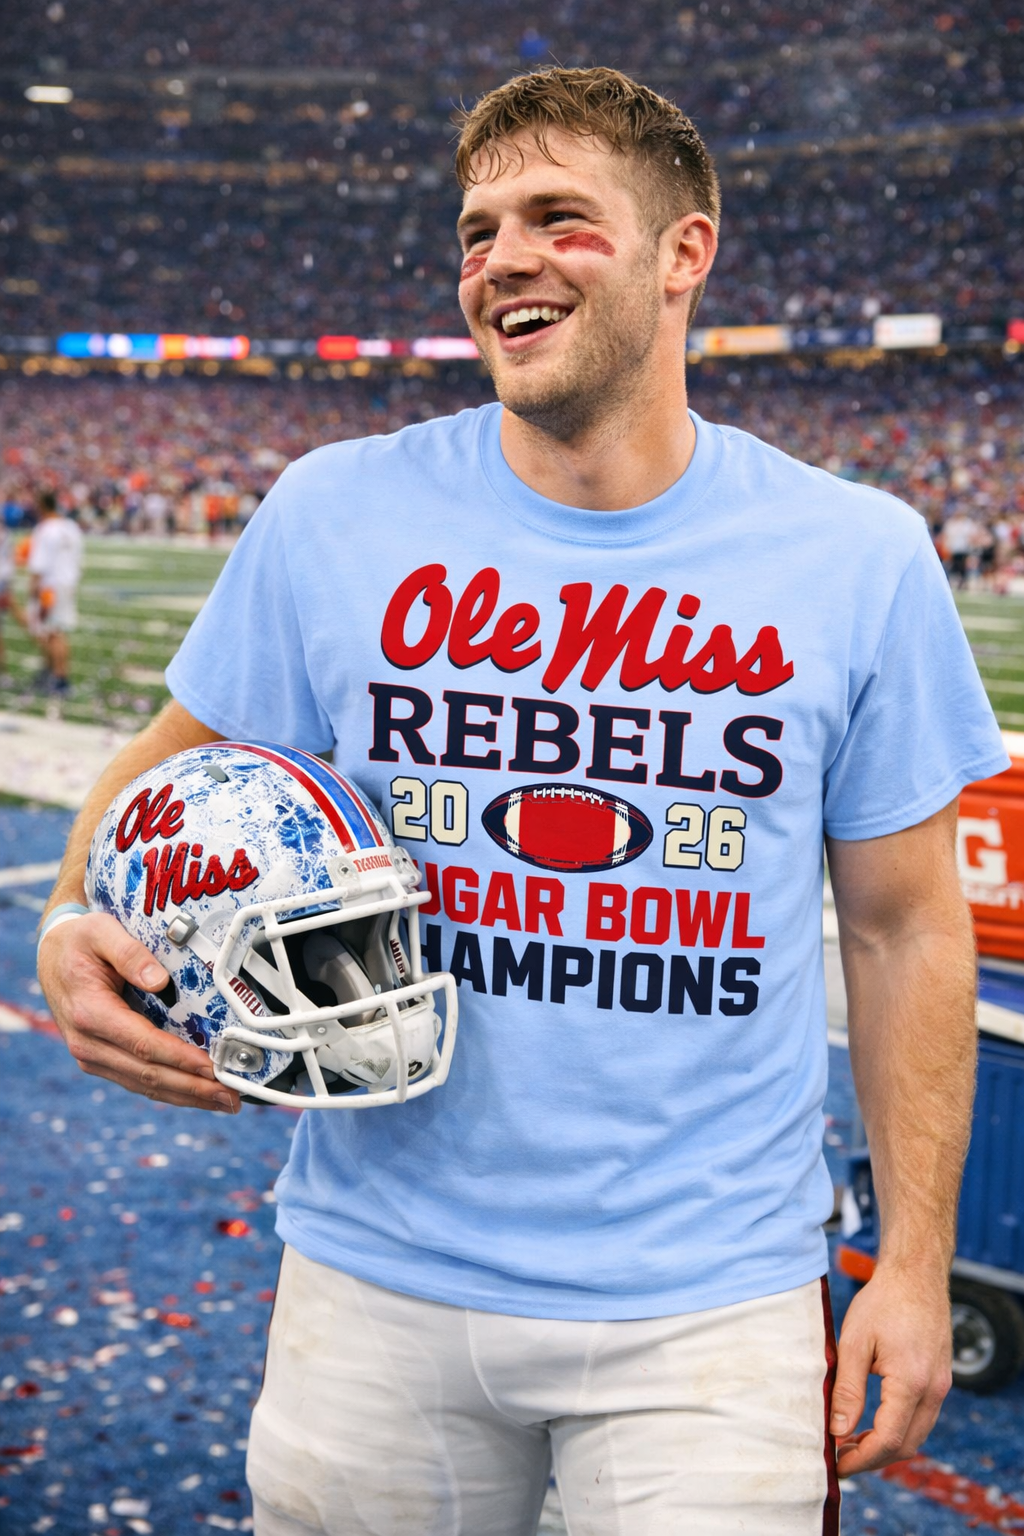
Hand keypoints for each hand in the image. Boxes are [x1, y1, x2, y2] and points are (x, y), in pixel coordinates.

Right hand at [38, 912, 240, 1113]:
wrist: (52, 957)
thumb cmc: (81, 942)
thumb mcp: (101, 932)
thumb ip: (129, 952)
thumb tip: (160, 980)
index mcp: (90, 1013)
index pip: (143, 1044)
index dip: (180, 1059)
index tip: (212, 1067)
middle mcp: (88, 1043)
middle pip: (148, 1074)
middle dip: (193, 1088)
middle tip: (231, 1097)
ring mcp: (92, 1056)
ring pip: (144, 1085)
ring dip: (187, 1097)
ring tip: (224, 1102)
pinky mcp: (101, 1061)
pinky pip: (138, 1081)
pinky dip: (171, 1091)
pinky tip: (198, 1094)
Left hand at [830, 1263, 951, 1475]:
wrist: (916, 1275)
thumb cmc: (882, 1302)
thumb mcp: (854, 1342)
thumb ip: (847, 1390)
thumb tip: (837, 1431)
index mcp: (911, 1382)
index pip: (889, 1440)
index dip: (861, 1458)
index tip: (837, 1463)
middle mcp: (934, 1390)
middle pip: (906, 1446)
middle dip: (873, 1459)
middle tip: (841, 1457)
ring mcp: (941, 1386)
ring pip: (916, 1435)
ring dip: (886, 1446)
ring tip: (852, 1442)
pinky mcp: (941, 1380)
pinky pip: (922, 1418)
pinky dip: (899, 1429)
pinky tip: (873, 1423)